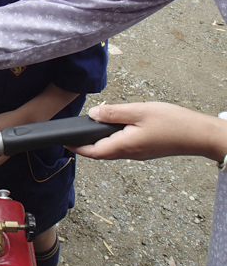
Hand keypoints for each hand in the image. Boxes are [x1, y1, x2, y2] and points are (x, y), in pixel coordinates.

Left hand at [67, 102, 226, 162]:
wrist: (200, 135)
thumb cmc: (173, 123)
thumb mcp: (139, 111)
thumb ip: (114, 113)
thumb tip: (93, 114)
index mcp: (125, 146)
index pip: (93, 152)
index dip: (77, 148)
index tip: (64, 143)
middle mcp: (130, 154)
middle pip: (101, 153)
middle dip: (84, 146)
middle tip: (72, 136)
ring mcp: (138, 154)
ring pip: (112, 150)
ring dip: (98, 143)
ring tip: (88, 131)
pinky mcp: (146, 150)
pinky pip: (123, 147)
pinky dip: (112, 140)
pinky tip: (113, 129)